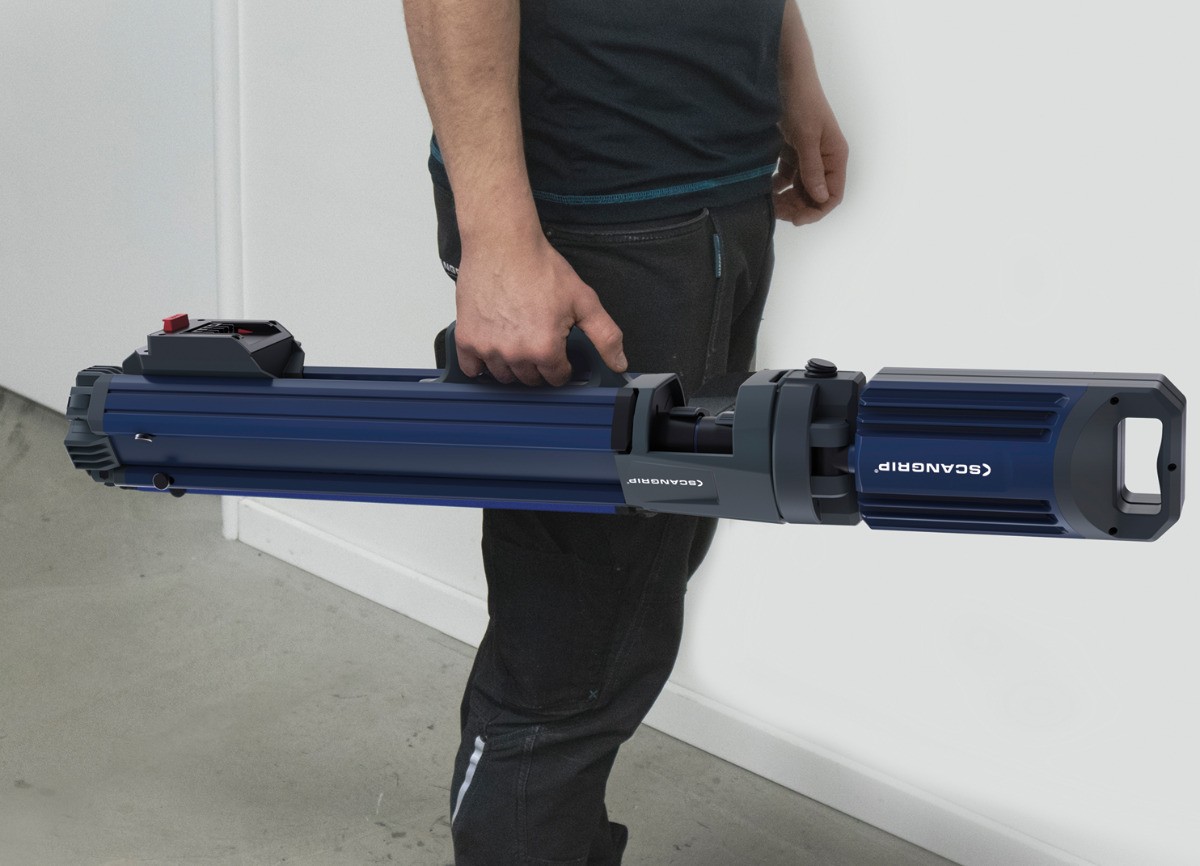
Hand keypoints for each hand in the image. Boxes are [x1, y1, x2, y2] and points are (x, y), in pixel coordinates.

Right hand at [453, 233, 626, 385]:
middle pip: (530, 379)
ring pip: (503, 376)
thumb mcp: (584, 300)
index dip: (561, 364)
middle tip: (537, 338)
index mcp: (545, 348)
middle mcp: (515, 354)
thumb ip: (605, 335)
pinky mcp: (466, 339)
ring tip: (516, 339)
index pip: (556, 378)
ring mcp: (488, 348)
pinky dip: (480, 363)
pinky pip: (472, 369)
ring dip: (511, 365)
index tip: (557, 348)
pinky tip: (491, 346)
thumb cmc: (540, 267)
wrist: (502, 244)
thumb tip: (619, 362)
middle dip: (537, 364)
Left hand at [773, 86, 848, 225]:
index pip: (833, 194)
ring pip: (799, 187)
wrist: (786, 75)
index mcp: (835, 156)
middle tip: (776, 213)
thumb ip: (812, 168)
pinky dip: (777, 185)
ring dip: (786, 199)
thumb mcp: (807, 136)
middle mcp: (824, 159)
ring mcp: (807, 155)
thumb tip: (821, 197)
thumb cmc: (802, 102)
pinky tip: (765, 188)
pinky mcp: (792, 150)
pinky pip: (787, 176)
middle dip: (798, 206)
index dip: (816, 210)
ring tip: (769, 204)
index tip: (796, 220)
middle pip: (815, 194)